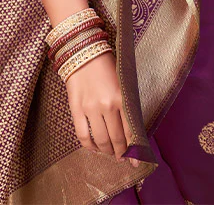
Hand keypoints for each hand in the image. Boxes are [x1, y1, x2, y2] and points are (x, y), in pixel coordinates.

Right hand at [65, 51, 139, 167]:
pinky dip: (89, 146)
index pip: (131, 131)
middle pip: (116, 139)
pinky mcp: (76, 108)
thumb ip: (127, 104)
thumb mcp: (123, 82)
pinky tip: (94, 148)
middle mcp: (107, 105)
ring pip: (101, 140)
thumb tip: (131, 129)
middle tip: (122, 158)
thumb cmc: (107, 65)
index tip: (136, 161)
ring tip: (110, 153)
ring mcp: (90, 108)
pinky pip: (83, 135)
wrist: (83, 51)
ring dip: (107, 151)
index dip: (134, 149)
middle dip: (121, 152)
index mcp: (122, 98)